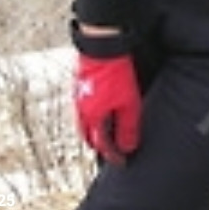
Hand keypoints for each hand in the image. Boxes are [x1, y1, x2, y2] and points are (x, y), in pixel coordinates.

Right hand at [74, 50, 141, 164]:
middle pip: (90, 138)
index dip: (114, 156)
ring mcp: (79, 100)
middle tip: (114, 151)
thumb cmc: (116, 74)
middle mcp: (82, 113)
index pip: (103, 147)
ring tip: (109, 134)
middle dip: (101, 147)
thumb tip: (127, 148)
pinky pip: (85, 111)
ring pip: (86, 125)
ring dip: (96, 132)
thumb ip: (127, 127)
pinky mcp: (80, 88)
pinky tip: (102, 112)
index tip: (123, 163)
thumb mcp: (129, 103)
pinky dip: (94, 118)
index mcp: (94, 120)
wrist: (102, 47)